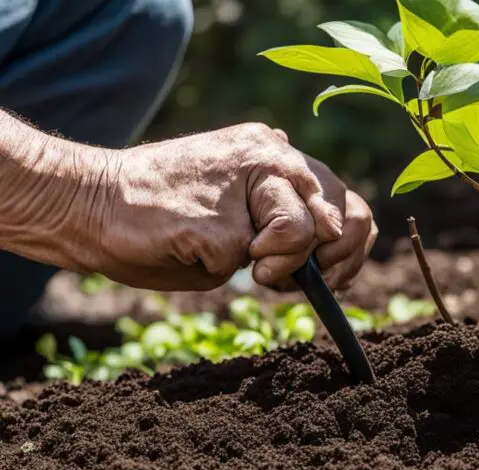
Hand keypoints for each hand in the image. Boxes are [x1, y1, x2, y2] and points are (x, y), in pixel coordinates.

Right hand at [87, 123, 375, 290]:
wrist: (90, 202)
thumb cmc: (164, 210)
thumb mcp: (236, 203)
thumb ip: (281, 211)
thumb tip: (333, 241)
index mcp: (273, 150)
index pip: (345, 198)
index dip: (351, 243)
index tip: (332, 271)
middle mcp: (267, 155)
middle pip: (338, 217)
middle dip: (323, 260)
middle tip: (284, 275)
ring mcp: (243, 186)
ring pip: (303, 236)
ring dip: (279, 268)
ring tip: (239, 261)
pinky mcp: (218, 223)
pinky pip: (242, 265)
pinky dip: (216, 270)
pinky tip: (185, 248)